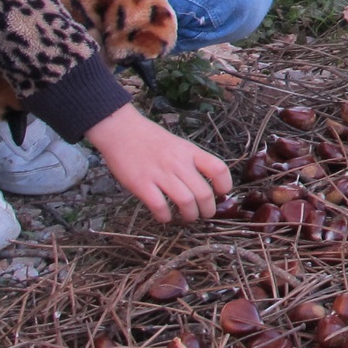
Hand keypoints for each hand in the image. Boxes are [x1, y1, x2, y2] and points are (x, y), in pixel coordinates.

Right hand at [83, 103, 229, 222]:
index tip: (221, 194)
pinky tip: (165, 216)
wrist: (122, 130)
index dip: (225, 185)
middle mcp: (179, 163)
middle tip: (205, 214)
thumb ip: (192, 161)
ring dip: (190, 215)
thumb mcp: (180, 145)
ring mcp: (160, 174)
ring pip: (185, 202)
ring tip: (188, 217)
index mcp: (191, 152)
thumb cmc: (152, 139)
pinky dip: (165, 216)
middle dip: (208, 210)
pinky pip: (159, 206)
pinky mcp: (141, 184)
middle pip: (204, 193)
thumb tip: (207, 183)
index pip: (218, 169)